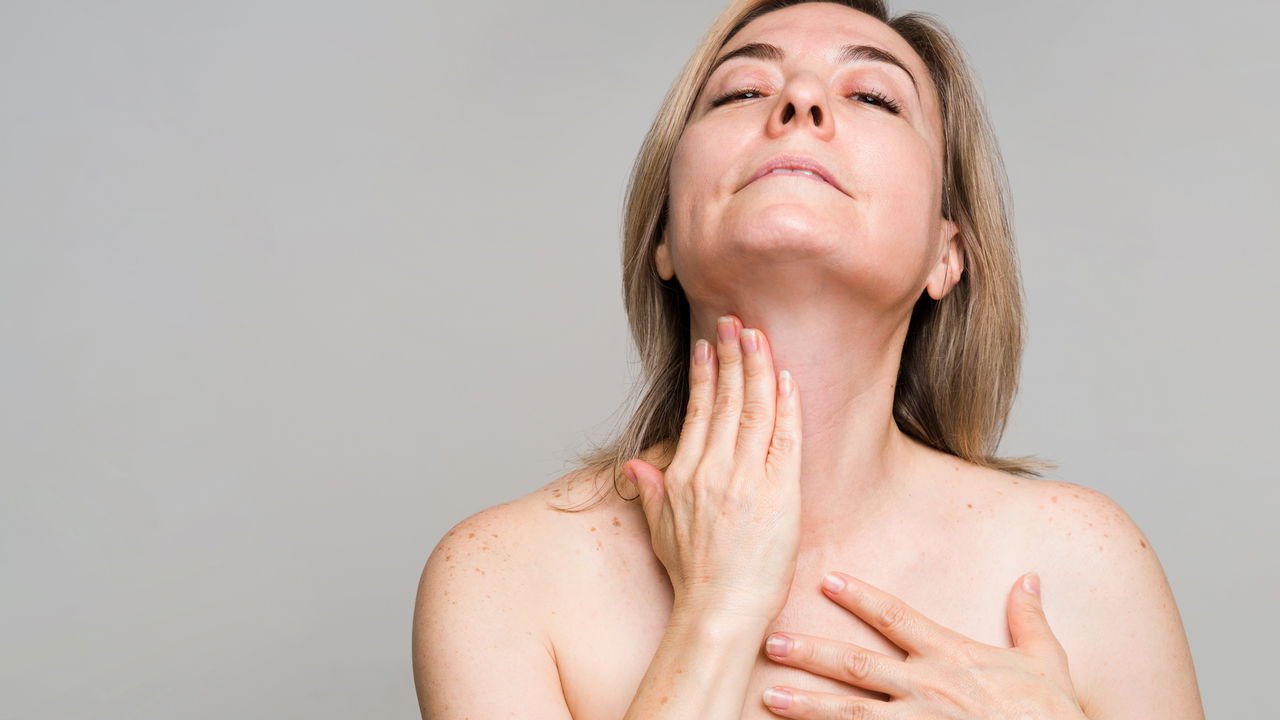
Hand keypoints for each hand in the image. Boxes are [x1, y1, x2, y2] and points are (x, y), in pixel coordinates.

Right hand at [624, 314, 802, 624]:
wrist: (719, 612)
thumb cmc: (692, 577)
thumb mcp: (660, 530)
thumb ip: (649, 492)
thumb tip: (636, 467)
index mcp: (684, 474)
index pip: (698, 411)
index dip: (706, 374)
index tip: (709, 345)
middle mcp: (714, 471)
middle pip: (726, 400)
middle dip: (733, 356)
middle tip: (737, 322)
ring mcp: (747, 480)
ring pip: (755, 410)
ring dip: (758, 368)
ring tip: (759, 336)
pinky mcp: (779, 495)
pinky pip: (785, 440)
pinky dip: (786, 406)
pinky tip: (787, 379)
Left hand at [758, 571, 1087, 718]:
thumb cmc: (1054, 716)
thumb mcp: (1047, 662)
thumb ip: (1029, 620)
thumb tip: (1029, 579)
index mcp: (953, 657)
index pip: (896, 617)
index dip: (860, 596)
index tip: (826, 578)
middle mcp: (928, 688)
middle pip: (857, 664)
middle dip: (811, 652)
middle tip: (771, 641)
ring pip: (850, 712)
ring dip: (806, 705)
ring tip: (768, 695)